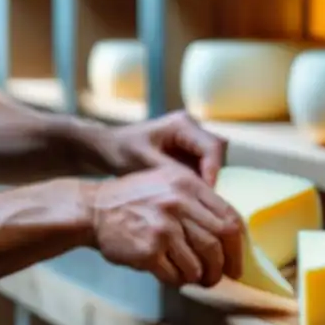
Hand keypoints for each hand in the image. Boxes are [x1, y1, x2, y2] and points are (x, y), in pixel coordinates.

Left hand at [85, 111, 227, 185]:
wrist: (106, 149)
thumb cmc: (121, 151)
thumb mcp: (144, 162)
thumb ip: (173, 171)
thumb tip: (200, 187)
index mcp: (182, 124)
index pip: (212, 146)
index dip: (213, 170)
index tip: (206, 193)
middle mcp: (192, 128)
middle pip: (217, 152)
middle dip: (213, 176)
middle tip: (202, 199)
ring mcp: (192, 140)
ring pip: (214, 161)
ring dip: (207, 180)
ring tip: (195, 200)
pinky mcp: (189, 153)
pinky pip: (204, 168)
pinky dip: (200, 183)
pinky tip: (189, 197)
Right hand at [87, 164, 243, 287]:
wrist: (93, 208)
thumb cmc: (135, 200)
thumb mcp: (169, 184)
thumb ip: (198, 202)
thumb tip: (231, 236)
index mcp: (189, 184)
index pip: (230, 217)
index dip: (239, 245)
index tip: (237, 262)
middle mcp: (179, 202)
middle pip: (219, 242)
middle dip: (224, 266)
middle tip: (218, 277)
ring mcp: (164, 226)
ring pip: (200, 262)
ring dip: (200, 277)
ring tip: (195, 279)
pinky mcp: (148, 249)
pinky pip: (176, 275)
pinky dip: (179, 281)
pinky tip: (173, 277)